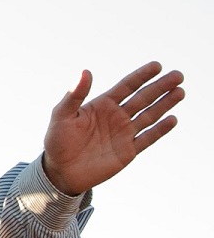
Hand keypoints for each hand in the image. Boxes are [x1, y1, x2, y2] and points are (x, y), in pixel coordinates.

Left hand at [42, 62, 183, 195]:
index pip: (126, 86)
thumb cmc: (57, 141)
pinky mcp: (128, 151)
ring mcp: (124, 133)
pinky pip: (147, 138)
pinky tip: (172, 119)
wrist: (60, 171)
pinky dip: (160, 130)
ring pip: (149, 115)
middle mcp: (116, 116)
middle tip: (178, 75)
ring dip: (165, 104)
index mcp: (102, 105)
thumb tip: (85, 71)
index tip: (157, 66)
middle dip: (160, 86)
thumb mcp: (62, 115)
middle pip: (143, 98)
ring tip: (180, 91)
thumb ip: (74, 95)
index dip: (142, 75)